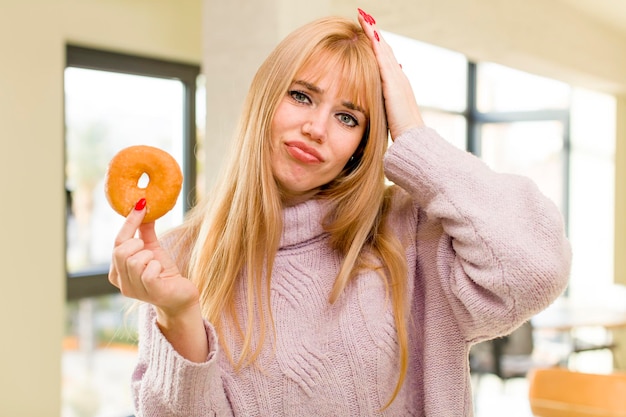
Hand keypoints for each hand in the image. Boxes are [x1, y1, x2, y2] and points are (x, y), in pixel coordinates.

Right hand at [108, 199, 199, 319]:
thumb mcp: (152, 249)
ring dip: (150, 257)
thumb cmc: (164, 273)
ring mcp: (133, 290)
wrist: (181, 296)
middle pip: (121, 251)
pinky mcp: (150, 293)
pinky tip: (161, 273)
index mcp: (117, 271)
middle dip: (139, 245)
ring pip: (134, 261)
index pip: (117, 242)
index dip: (129, 223)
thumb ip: (144, 232)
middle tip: (150, 252)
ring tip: (156, 264)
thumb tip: (142, 206)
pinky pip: (148, 271)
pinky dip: (157, 266)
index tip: (141, 204)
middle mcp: (120, 283)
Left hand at [357, 8, 424, 139]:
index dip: (376, 46)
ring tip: (364, 17)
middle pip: (384, 49)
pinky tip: (369, 33)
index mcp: (397, 84)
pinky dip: (376, 44)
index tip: (367, 34)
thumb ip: (384, 105)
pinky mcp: (392, 82)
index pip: (384, 60)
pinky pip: (382, 58)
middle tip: (364, 16)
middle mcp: (398, 76)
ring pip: (383, 49)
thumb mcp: (390, 114)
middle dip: (374, 32)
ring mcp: (397, 77)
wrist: (413, 138)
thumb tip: (377, 105)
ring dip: (373, 32)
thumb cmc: (401, 132)